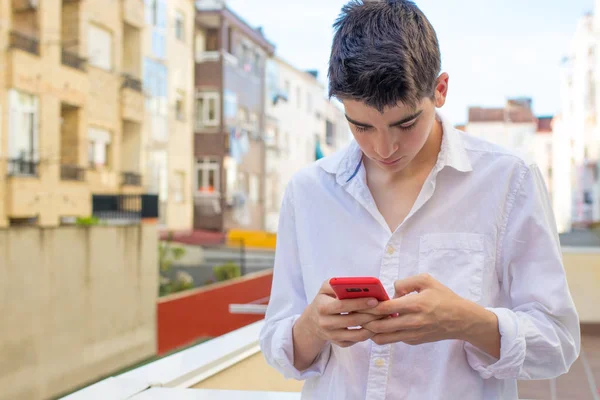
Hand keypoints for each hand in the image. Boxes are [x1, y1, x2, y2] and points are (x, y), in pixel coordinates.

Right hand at [298, 280, 383, 347]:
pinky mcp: (339, 343)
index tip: (375, 299)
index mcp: (323, 307)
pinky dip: (369, 334)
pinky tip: (376, 325)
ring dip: (373, 327)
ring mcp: (332, 336)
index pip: (343, 305)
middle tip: (385, 309)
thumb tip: (357, 285)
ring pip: (357, 334)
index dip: (359, 303)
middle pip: (352, 320)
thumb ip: (338, 283)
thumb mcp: (325, 288)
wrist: (313, 322)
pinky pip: (357, 341)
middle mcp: (325, 323)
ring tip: (384, 318)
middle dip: (370, 314)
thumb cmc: (324, 300)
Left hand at [360, 274, 498, 355]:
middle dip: (365, 321)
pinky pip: (393, 339)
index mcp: (416, 304)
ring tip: (365, 321)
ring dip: (371, 331)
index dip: (370, 307)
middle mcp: (413, 322)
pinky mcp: (414, 341)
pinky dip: (383, 334)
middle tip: (356, 314)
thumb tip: (391, 293)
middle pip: (380, 326)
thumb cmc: (443, 297)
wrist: (461, 320)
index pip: (385, 308)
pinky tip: (380, 325)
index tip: (360, 303)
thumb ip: (405, 282)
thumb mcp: (426, 280)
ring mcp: (413, 334)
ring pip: (383, 338)